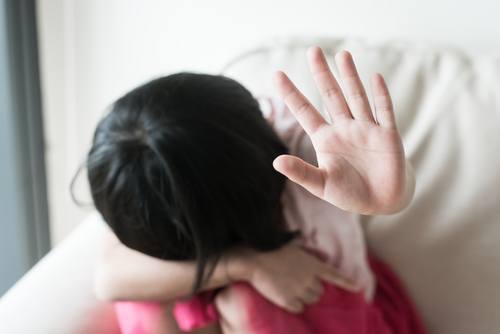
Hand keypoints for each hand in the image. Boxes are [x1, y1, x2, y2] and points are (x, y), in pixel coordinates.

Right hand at [225, 244, 358, 312]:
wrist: (255, 259)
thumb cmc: (272, 249)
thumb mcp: (294, 247)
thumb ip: (308, 255)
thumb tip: (318, 257)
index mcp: (312, 264)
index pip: (335, 275)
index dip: (347, 283)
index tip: (358, 288)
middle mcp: (309, 279)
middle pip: (320, 292)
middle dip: (313, 289)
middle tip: (300, 284)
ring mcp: (299, 291)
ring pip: (311, 301)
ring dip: (304, 298)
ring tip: (292, 289)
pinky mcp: (288, 301)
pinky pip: (299, 308)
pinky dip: (294, 305)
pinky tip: (286, 297)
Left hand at [272, 47, 413, 214]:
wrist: (382, 202)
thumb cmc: (350, 194)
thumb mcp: (321, 185)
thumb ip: (301, 172)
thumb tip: (276, 161)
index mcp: (325, 139)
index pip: (304, 111)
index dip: (291, 94)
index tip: (276, 74)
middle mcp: (344, 129)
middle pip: (331, 96)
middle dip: (322, 74)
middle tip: (313, 51)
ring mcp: (366, 129)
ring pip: (356, 97)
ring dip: (350, 77)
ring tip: (342, 55)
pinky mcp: (387, 135)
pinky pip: (384, 111)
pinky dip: (380, 95)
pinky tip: (374, 77)